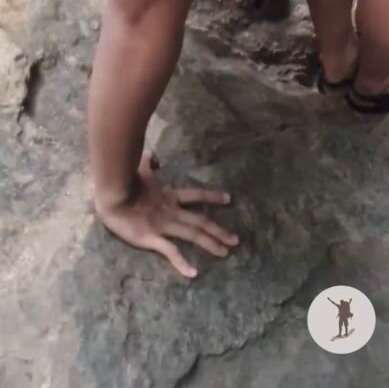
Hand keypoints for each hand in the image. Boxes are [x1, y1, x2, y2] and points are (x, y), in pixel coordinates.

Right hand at [94, 153, 237, 277]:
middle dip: (218, 230)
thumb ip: (149, 162)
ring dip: (210, 244)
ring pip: (192, 235)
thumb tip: (153, 155)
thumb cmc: (123, 179)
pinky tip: (194, 273)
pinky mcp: (151, 238)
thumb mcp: (139, 167)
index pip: (196, 195)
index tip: (229, 199)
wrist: (111, 193)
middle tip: (236, 240)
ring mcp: (163, 225)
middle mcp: (171, 211)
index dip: (212, 196)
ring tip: (225, 253)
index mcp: (168, 195)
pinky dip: (182, 263)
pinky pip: (170, 252)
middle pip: (200, 220)